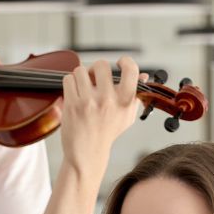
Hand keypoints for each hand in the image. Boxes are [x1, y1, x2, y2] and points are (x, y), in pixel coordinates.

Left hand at [58, 57, 143, 176]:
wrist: (87, 153)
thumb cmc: (108, 132)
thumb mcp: (127, 115)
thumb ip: (136, 94)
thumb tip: (144, 75)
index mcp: (125, 102)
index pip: (131, 70)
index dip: (125, 61)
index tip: (119, 63)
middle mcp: (108, 101)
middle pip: (101, 65)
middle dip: (96, 69)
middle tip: (95, 78)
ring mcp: (89, 102)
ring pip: (81, 70)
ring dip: (81, 76)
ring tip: (83, 88)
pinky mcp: (72, 104)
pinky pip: (68, 79)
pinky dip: (70, 83)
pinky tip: (75, 94)